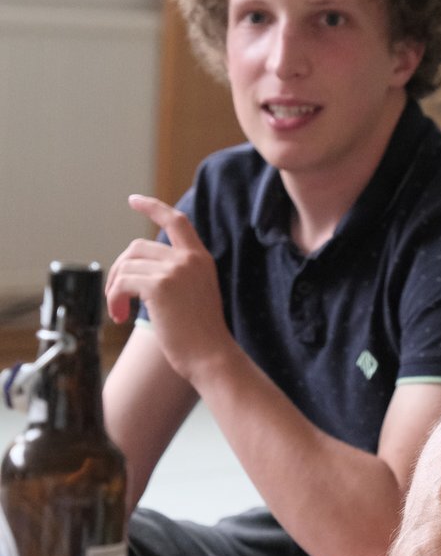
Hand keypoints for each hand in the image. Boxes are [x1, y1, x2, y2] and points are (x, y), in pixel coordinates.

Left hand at [105, 194, 231, 381]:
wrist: (211, 356)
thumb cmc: (201, 334)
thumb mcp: (195, 293)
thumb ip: (176, 274)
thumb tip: (137, 270)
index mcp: (201, 258)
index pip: (176, 220)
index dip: (153, 207)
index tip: (133, 200)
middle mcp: (189, 258)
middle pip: (138, 247)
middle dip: (119, 269)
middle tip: (117, 298)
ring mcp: (175, 270)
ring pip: (126, 265)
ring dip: (115, 289)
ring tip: (119, 312)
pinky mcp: (159, 285)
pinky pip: (122, 283)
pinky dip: (114, 300)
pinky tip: (121, 317)